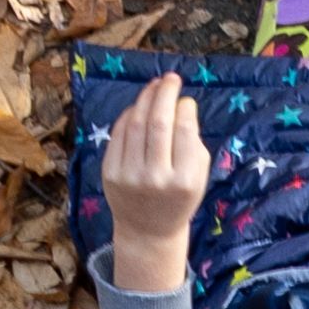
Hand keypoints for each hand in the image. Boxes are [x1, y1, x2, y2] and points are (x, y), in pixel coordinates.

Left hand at [100, 73, 209, 293]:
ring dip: (146, 98)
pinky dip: (129, 115)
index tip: (186, 101)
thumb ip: (194, 143)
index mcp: (184, 181)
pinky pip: (119, 134)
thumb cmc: (178, 199)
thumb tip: (181, 103)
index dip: (184, 108)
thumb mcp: (198, 177)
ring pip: (136, 123)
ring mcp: (129, 175)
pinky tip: (139, 107)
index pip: (184, 131)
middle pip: (158, 122)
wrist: (148, 230)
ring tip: (156, 85)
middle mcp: (156, 178)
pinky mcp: (110, 173)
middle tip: (171, 77)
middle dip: (164, 93)